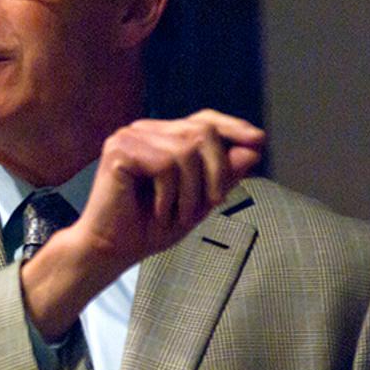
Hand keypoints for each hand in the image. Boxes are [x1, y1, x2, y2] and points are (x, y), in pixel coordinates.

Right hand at [75, 109, 265, 269]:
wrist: (111, 250)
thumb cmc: (147, 228)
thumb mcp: (198, 202)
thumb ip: (223, 176)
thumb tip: (251, 151)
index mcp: (161, 138)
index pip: (203, 119)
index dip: (233, 127)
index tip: (258, 142)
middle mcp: (145, 131)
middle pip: (202, 131)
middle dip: (217, 171)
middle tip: (210, 203)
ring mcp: (130, 137)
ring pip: (186, 150)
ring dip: (192, 191)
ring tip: (178, 214)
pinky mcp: (119, 150)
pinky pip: (166, 164)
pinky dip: (169, 194)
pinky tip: (158, 210)